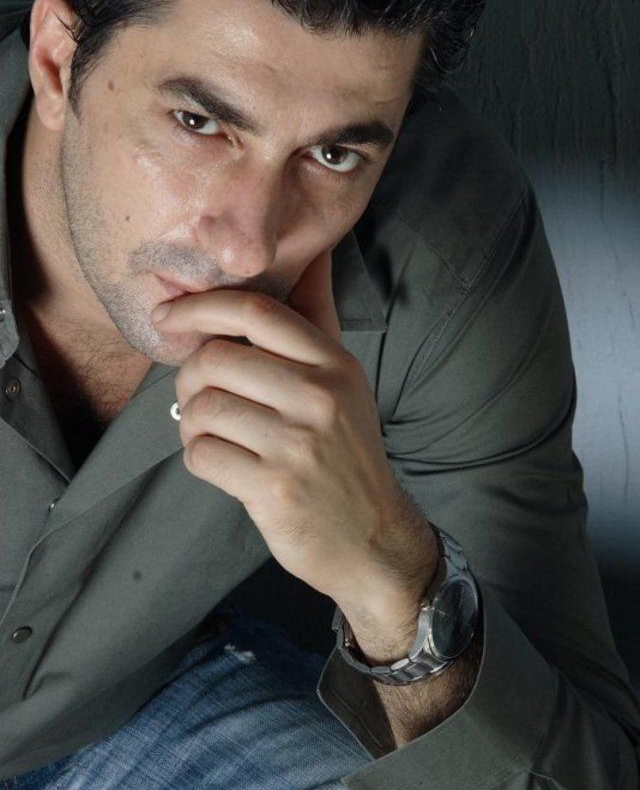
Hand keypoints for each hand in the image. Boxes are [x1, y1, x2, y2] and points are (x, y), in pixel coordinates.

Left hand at [151, 249, 424, 606]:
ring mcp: (299, 444)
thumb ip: (318, 322)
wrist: (373, 538)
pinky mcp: (274, 488)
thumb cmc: (345, 456)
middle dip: (189, 379)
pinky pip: (202, 454)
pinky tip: (222, 465)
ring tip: (211, 435)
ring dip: (191, 424)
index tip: (168, 318)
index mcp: (335, 364)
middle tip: (198, 399)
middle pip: (216, 358)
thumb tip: (313, 251)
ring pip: (203, 408)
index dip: (200, 306)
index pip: (257, 310)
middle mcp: (321, 397)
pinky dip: (199, 458)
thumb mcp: (345, 384)